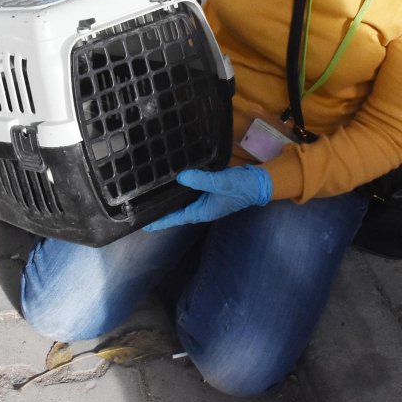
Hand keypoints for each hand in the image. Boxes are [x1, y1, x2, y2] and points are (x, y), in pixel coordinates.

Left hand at [143, 166, 272, 230]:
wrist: (257, 183)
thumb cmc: (240, 187)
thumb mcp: (220, 183)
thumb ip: (201, 180)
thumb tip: (181, 177)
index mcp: (202, 211)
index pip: (177, 218)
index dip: (161, 221)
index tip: (145, 224)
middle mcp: (202, 208)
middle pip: (177, 211)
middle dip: (162, 211)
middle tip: (143, 209)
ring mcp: (206, 200)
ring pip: (183, 201)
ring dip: (171, 200)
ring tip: (154, 196)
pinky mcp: (209, 190)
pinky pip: (191, 191)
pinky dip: (181, 188)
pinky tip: (174, 182)